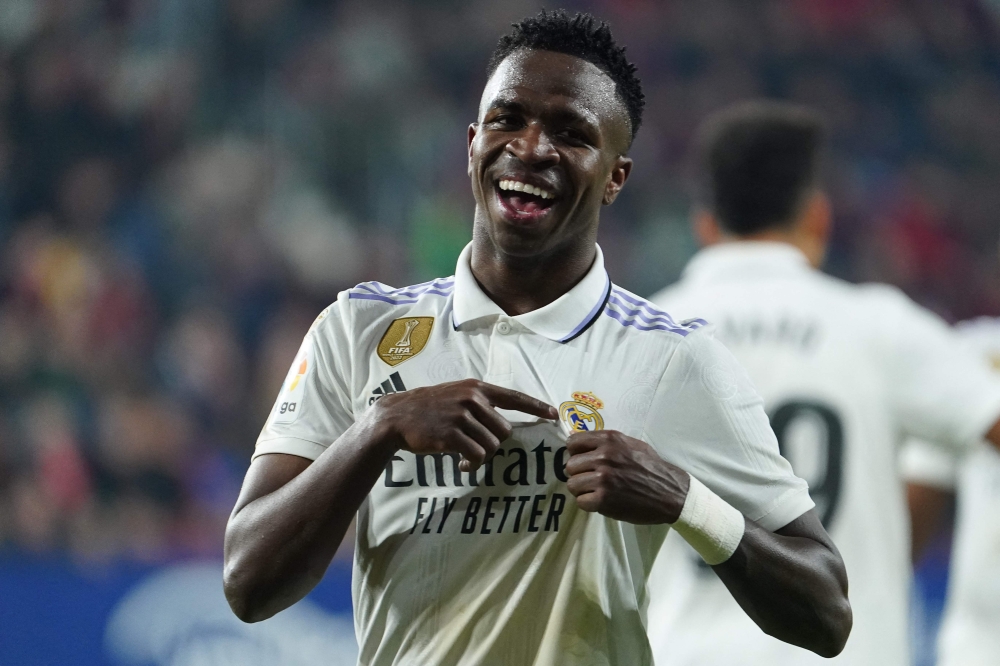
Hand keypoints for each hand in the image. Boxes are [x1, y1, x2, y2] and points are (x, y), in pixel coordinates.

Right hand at [371, 379, 556, 471]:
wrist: (396, 416)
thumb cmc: (429, 409)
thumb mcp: (456, 395)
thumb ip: (479, 404)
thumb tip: (504, 426)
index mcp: (476, 388)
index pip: (514, 397)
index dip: (536, 407)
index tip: (554, 415)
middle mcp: (472, 399)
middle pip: (505, 431)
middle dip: (494, 444)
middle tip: (476, 447)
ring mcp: (461, 416)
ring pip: (492, 446)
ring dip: (481, 457)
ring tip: (465, 456)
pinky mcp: (451, 434)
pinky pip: (477, 456)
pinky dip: (472, 464)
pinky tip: (460, 463)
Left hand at [564, 430, 689, 523]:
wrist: (670, 492)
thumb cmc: (651, 467)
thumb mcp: (630, 444)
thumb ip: (605, 441)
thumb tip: (576, 437)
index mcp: (609, 440)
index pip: (572, 442)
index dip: (576, 453)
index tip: (584, 461)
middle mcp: (604, 456)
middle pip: (570, 465)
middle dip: (579, 474)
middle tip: (593, 480)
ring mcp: (603, 479)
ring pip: (572, 484)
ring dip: (582, 490)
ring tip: (597, 491)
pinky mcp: (604, 500)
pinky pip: (580, 501)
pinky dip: (589, 504)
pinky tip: (601, 501)